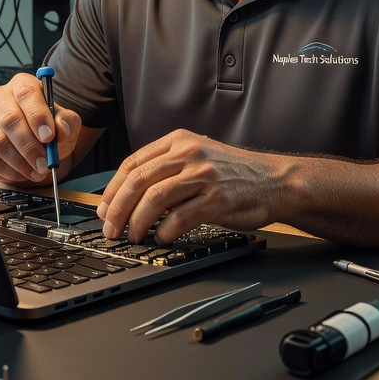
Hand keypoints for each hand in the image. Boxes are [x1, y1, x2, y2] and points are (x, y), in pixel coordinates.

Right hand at [0, 73, 81, 183]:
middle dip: (29, 146)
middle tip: (45, 164)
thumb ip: (68, 123)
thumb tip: (61, 128)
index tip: (49, 137)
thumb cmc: (49, 129)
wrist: (35, 144)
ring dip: (20, 163)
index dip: (37, 115)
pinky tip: (22, 173)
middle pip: (9, 120)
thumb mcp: (66, 123)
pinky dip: (8, 171)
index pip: (26, 93)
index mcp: (22, 84)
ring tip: (37, 172)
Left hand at [96, 131, 280, 243]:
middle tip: (110, 228)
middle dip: (117, 209)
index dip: (112, 190)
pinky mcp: (217, 199)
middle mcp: (189, 154)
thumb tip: (128, 196)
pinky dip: (165, 231)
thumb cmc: (233, 173)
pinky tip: (162, 237)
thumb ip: (166, 168)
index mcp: (179, 142)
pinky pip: (180, 217)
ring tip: (133, 236)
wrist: (275, 181)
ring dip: (137, 223)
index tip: (104, 209)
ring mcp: (204, 176)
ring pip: (154, 199)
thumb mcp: (197, 157)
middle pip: (138, 181)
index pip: (133, 163)